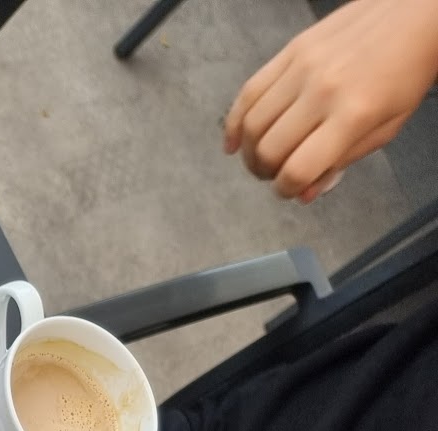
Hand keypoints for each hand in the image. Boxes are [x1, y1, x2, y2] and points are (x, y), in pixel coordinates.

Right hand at [224, 0, 437, 201]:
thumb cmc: (406, 73)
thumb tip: (304, 193)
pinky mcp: (292, 50)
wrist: (415, 13)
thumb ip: (343, 162)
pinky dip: (234, 122)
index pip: (297, 170)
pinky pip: (249, 91)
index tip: (291, 189)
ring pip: (252, 124)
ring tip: (259, 158)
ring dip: (248, 152)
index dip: (287, 190)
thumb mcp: (386, 129)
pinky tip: (233, 141)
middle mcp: (322, 91)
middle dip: (265, 173)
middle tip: (273, 174)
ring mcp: (303, 67)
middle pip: (268, 151)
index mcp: (352, 116)